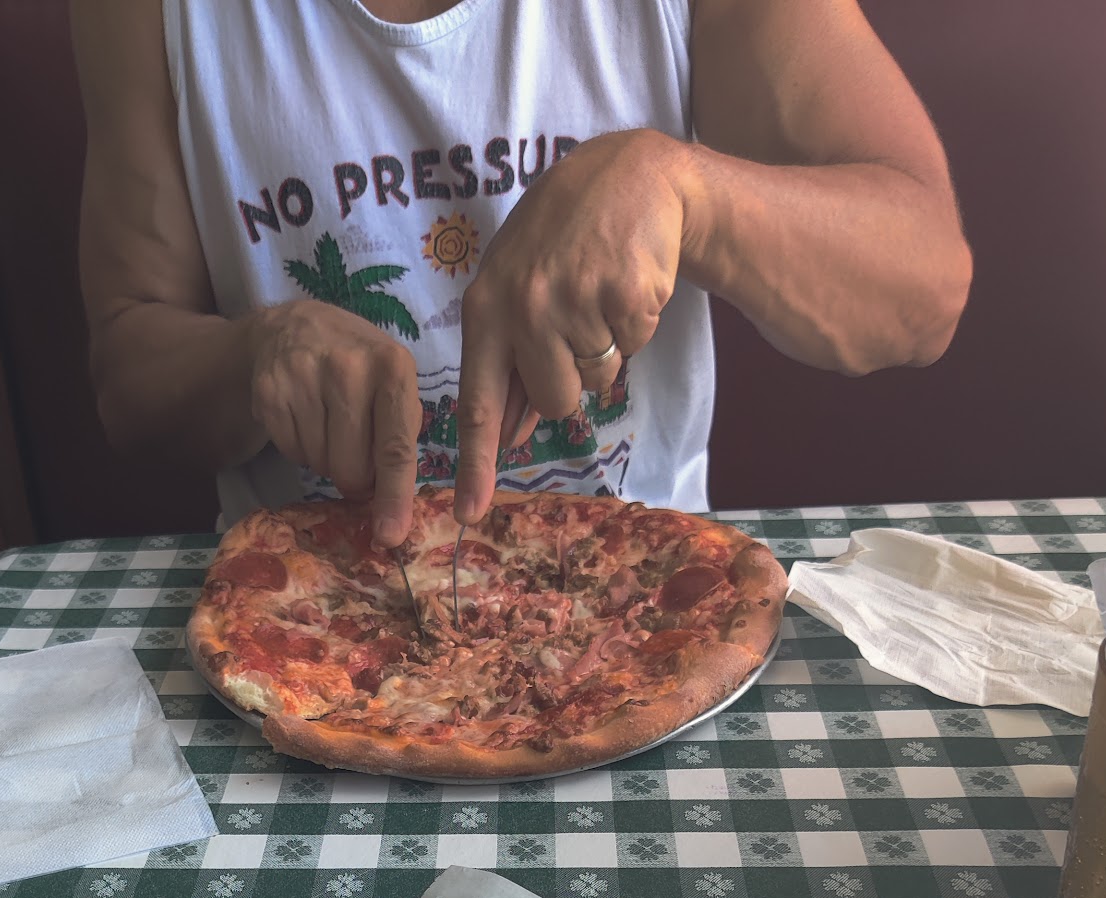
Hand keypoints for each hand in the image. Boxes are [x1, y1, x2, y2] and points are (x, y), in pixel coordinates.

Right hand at [249, 300, 422, 546]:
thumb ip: (401, 436)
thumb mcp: (393, 383)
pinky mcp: (269, 393)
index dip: (394, 497)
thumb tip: (392, 503)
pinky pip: (292, 454)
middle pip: (353, 469)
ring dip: (326, 459)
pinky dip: (300, 448)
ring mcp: (304, 378)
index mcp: (392, 368)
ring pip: (321, 465)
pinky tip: (303, 417)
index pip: (395, 448)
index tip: (391, 536)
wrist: (292, 328)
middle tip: (352, 448)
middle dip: (355, 475)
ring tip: (326, 422)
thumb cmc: (358, 365)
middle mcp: (348, 369)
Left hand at [455, 130, 688, 522]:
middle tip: (579, 320)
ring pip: (596, 380)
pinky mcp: (623, 297)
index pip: (477, 404)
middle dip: (573, 378)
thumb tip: (511, 432)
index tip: (468, 515)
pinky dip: (637, 325)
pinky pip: (633, 349)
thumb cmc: (565, 237)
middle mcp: (524, 307)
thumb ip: (510, 357)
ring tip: (600, 292)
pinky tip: (626, 281)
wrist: (630, 175)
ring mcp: (574, 301)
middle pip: (554, 401)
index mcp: (487, 308)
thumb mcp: (519, 285)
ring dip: (607, 349)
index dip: (475, 465)